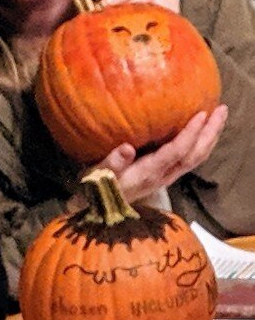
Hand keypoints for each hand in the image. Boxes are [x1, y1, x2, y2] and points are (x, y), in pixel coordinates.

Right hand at [82, 105, 227, 205]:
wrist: (102, 210)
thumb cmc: (98, 187)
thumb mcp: (98, 174)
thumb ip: (111, 162)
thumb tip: (126, 148)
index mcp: (148, 172)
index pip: (176, 152)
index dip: (190, 134)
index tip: (201, 114)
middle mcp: (163, 175)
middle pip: (194, 154)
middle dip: (210, 132)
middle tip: (222, 109)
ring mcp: (167, 177)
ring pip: (197, 157)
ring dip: (211, 137)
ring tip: (220, 117)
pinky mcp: (167, 175)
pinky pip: (192, 159)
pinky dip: (203, 144)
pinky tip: (206, 132)